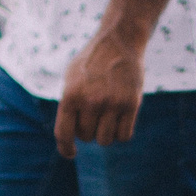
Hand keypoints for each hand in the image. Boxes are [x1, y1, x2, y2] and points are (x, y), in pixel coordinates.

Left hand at [54, 31, 145, 154]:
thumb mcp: (71, 78)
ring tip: (106, 117)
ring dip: (105, 133)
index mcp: (71, 95)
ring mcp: (112, 103)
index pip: (64, 133)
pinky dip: (121, 134)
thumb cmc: (92, 63)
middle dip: (88, 130)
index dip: (66, 148)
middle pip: (86, 137)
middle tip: (93, 114)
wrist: (119, 41)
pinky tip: (119, 121)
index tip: (71, 153)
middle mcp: (91, 100)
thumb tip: (68, 138)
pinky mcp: (131, 104)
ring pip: (105, 140)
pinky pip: (124, 136)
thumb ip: (68, 106)